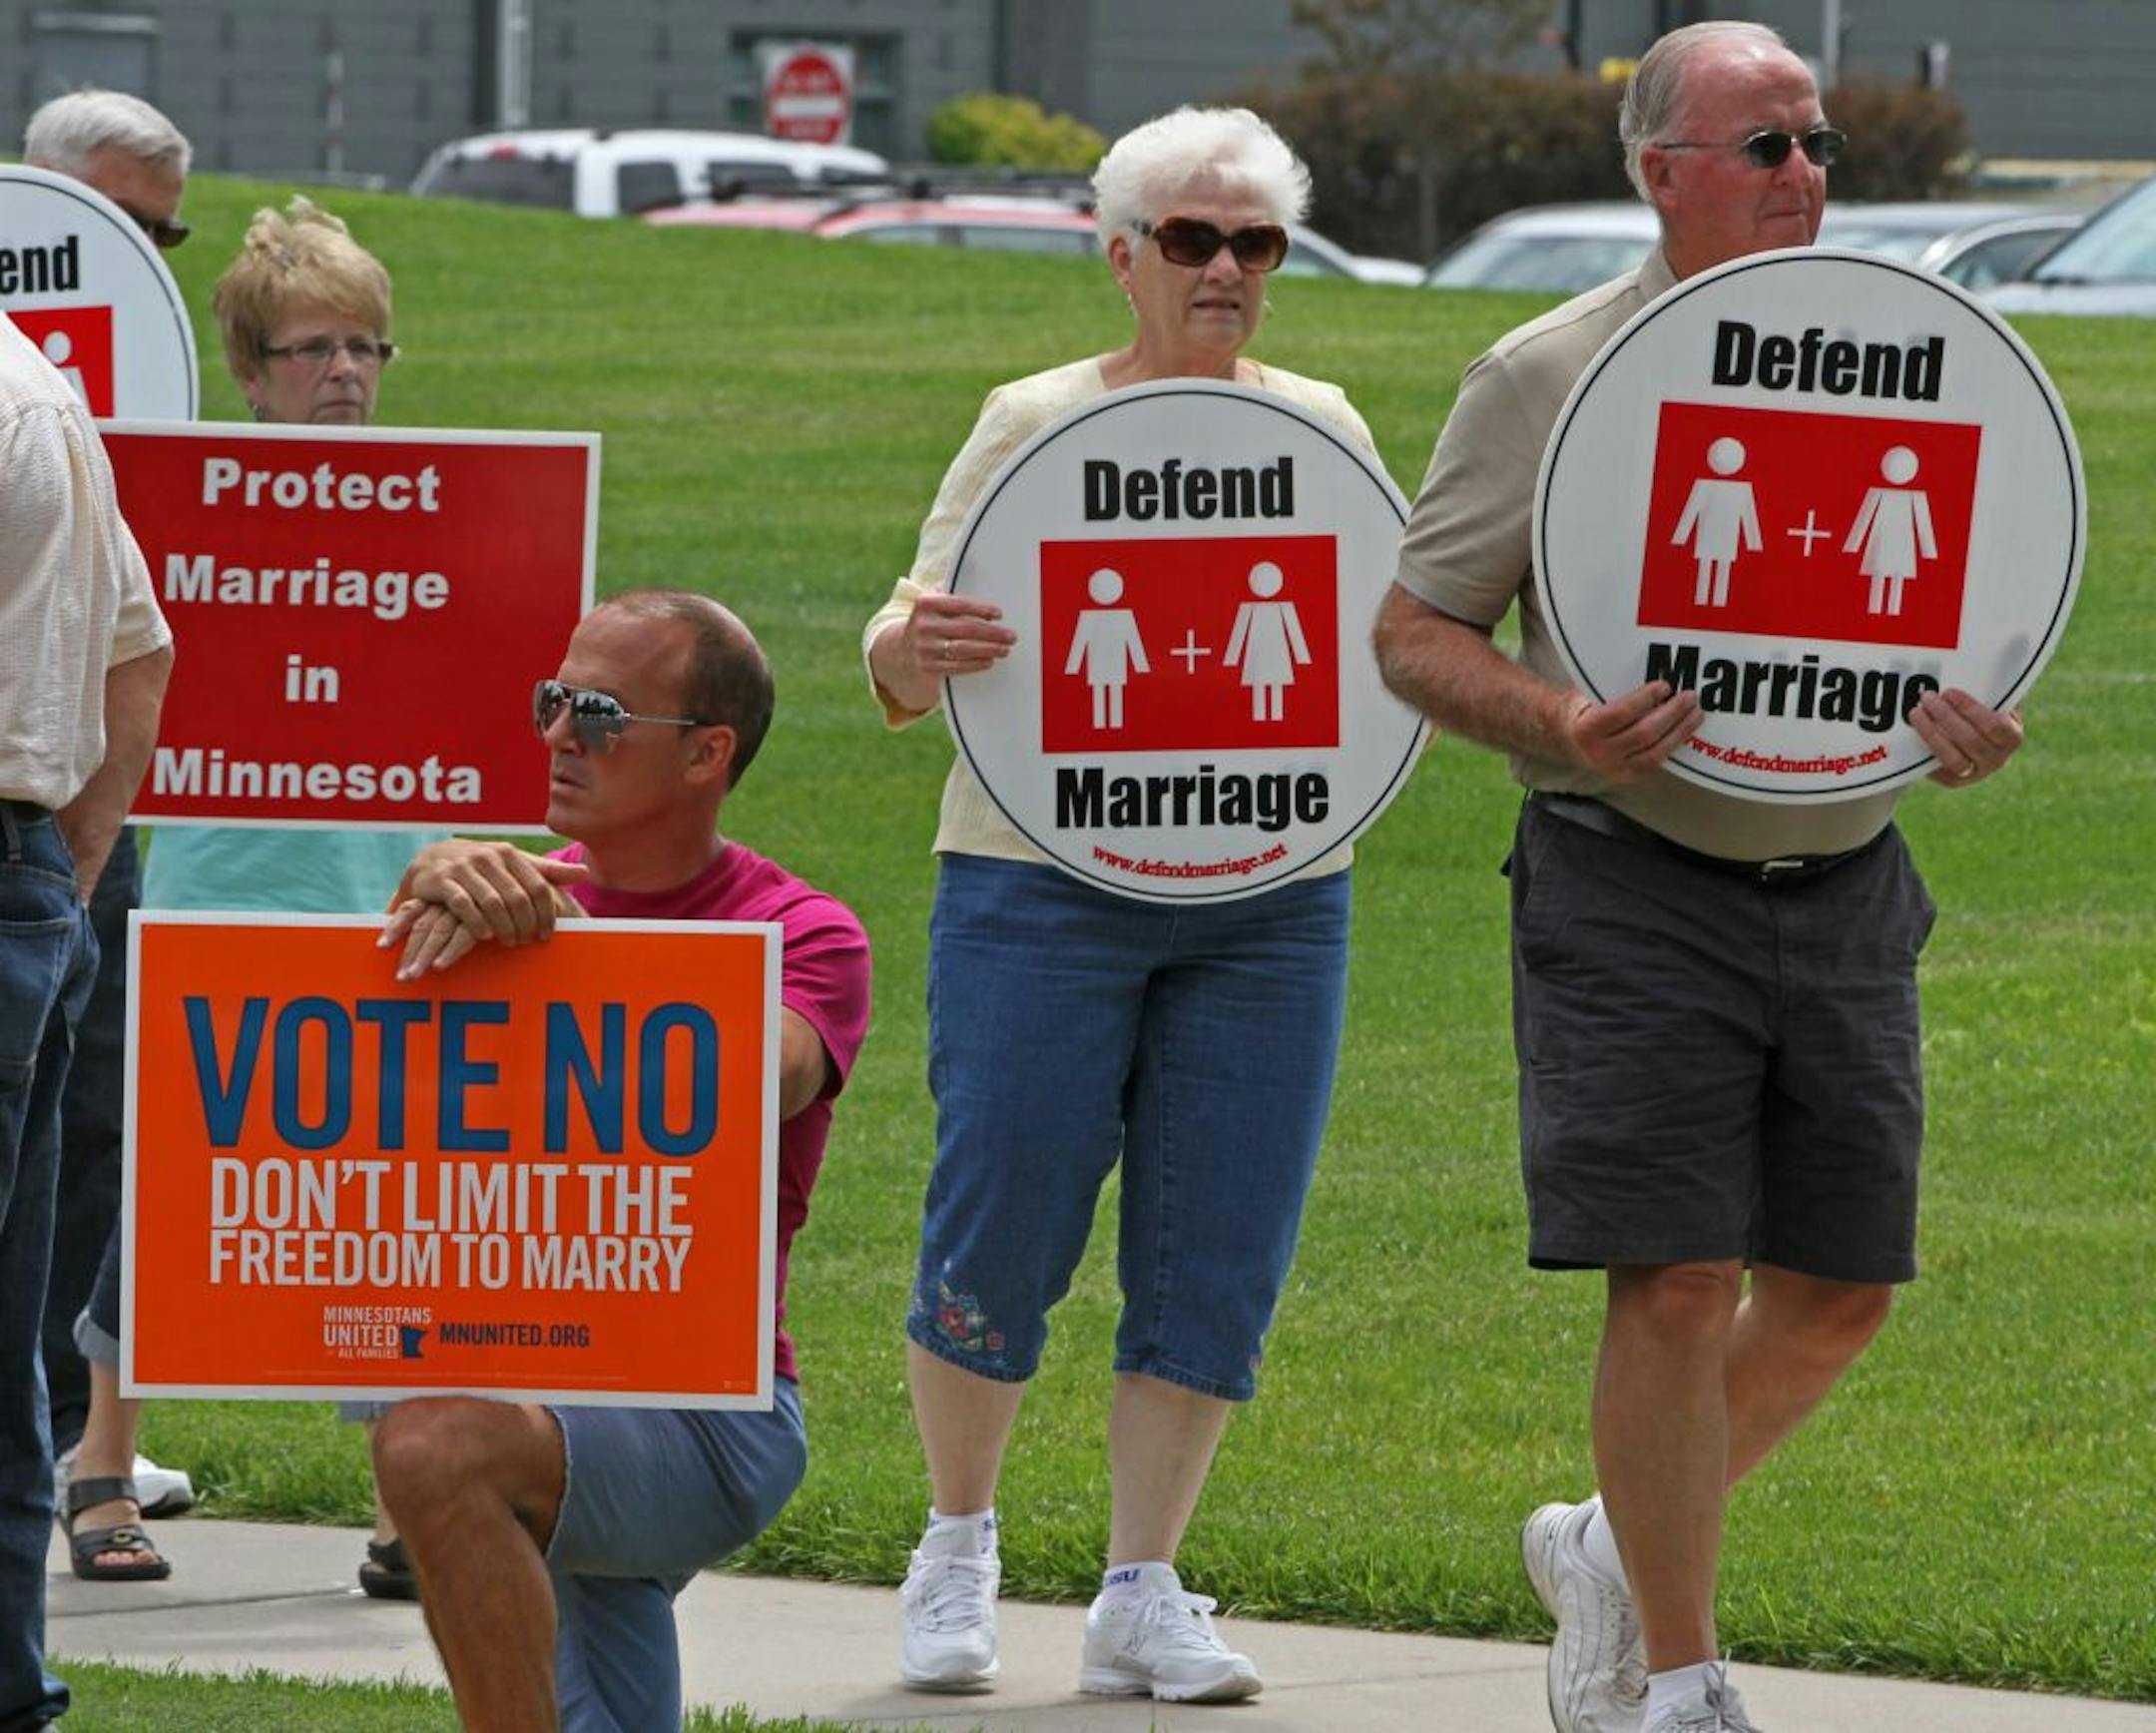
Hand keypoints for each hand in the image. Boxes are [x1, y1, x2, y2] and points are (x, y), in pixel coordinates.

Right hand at [379, 840, 588, 977]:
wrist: (432, 859)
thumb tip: (585, 873)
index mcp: (510, 854)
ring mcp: (463, 867)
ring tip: (510, 943)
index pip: (539, 887)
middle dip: (526, 925)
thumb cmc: (482, 866)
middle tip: (528, 943)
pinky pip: (464, 905)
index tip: (547, 935)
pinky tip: (486, 936)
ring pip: (493, 903)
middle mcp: (488, 857)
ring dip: (504, 927)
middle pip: (518, 898)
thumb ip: (547, 871)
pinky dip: (477, 923)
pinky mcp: (442, 880)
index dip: (546, 914)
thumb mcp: (514, 864)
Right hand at [904, 591, 1015, 682]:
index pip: (959, 605)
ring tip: (1004, 650)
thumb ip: (950, 596)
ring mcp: (925, 647)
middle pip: (965, 628)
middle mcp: (924, 625)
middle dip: (992, 633)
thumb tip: (982, 591)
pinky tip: (989, 661)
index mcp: (926, 603)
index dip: (981, 609)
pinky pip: (956, 667)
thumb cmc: (929, 622)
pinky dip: (975, 664)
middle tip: (1010, 636)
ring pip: (963, 649)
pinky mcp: (928, 666)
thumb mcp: (932, 604)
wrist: (902, 648)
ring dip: (988, 649)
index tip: (999, 614)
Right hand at [1559, 681, 1701, 782]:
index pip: (1621, 713)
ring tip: (1695, 714)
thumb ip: (1611, 688)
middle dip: (1671, 714)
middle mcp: (1598, 753)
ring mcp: (1614, 769)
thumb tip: (1649, 674)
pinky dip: (1672, 746)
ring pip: (1655, 753)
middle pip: (1644, 734)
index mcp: (1586, 729)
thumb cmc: (1582, 711)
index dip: (1646, 699)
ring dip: (1679, 732)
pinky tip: (1683, 731)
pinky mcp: (1627, 777)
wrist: (1566, 739)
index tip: (1664, 685)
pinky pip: (1655, 763)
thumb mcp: (1587, 695)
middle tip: (1689, 697)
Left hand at [1912, 688, 2022, 787]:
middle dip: (1946, 717)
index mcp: (2011, 736)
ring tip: (1916, 711)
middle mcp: (1997, 758)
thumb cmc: (1981, 711)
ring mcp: (1975, 772)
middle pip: (1970, 740)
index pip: (1995, 725)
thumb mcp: (1993, 697)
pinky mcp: (1953, 780)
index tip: (1949, 692)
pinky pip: (1936, 767)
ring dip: (1931, 732)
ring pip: (1952, 756)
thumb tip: (2009, 644)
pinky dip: (1924, 747)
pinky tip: (1913, 729)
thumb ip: (1997, 680)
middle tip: (1927, 697)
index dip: (1971, 709)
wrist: (1967, 739)